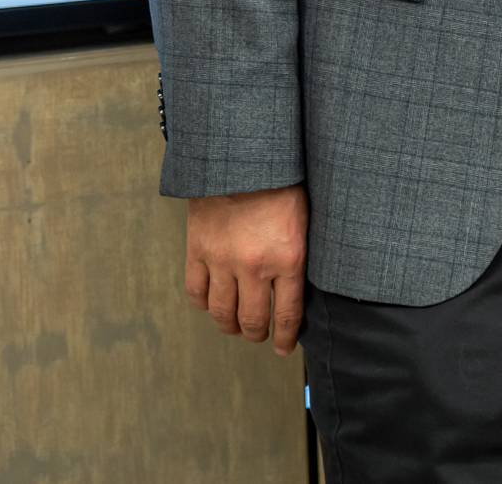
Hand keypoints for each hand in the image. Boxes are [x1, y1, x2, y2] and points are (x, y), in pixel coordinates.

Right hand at [185, 184, 308, 355]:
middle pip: (253, 320)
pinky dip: (204, 303)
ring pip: (222, 313)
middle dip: (257, 334)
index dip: (284, 338)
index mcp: (289, 258)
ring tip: (236, 325)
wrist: (243, 153)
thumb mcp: (305, 220)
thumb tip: (299, 288)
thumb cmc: (282, 181)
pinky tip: (212, 302)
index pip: (286, 316)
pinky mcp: (198, 249)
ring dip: (231, 326)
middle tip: (259, 334)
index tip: (282, 347)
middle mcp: (255, 265)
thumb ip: (300, 256)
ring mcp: (223, 259)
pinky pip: (197, 292)